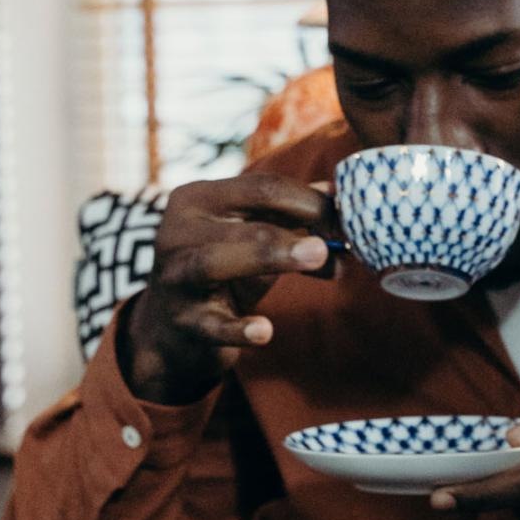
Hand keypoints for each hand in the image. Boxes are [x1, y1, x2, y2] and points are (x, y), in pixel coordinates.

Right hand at [118, 174, 337, 403]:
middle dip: (294, 231)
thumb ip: (294, 217)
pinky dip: (237, 328)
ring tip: (318, 259)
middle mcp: (178, 231)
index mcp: (199, 199)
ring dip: (269, 257)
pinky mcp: (182, 322)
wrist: (173, 328)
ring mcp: (175, 277)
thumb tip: (341, 195)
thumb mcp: (255, 236)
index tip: (346, 221)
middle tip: (333, 243)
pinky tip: (265, 331)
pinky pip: (210, 324)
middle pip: (243, 222)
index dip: (309, 202)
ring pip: (214, 261)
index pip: (261, 187)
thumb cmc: (225, 271)